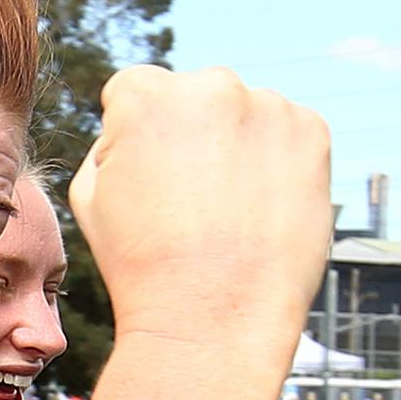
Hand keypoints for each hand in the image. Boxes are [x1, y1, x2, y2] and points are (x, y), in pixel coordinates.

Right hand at [69, 65, 330, 353]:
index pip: (133, 92)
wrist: (211, 315)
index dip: (132, 140)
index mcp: (144, 94)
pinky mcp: (312, 132)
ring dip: (235, 145)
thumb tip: (140, 129)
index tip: (144, 182)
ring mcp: (268, 105)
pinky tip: (256, 208)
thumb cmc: (139, 261)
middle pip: (192, 98)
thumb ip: (110, 143)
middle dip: (189, 135)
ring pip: (242, 114)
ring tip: (226, 211)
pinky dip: (275, 162)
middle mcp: (209, 85)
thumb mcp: (88, 194)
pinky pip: (286, 133)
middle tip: (187, 200)